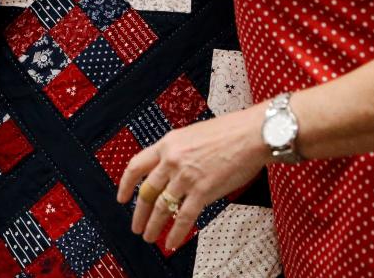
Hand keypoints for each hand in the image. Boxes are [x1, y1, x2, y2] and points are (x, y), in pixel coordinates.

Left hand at [116, 104, 270, 250]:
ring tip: (149, 237)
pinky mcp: (202, 191)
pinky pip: (183, 217)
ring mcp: (186, 176)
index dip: (125, 184)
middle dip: (139, 213)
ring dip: (153, 225)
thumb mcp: (193, 135)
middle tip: (136, 226)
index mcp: (168, 143)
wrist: (251, 134)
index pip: (137, 166)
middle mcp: (172, 160)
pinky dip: (176, 233)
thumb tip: (171, 174)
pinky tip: (172, 241)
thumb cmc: (229, 132)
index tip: (121, 198)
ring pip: (161, 207)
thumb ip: (178, 153)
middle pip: (147, 191)